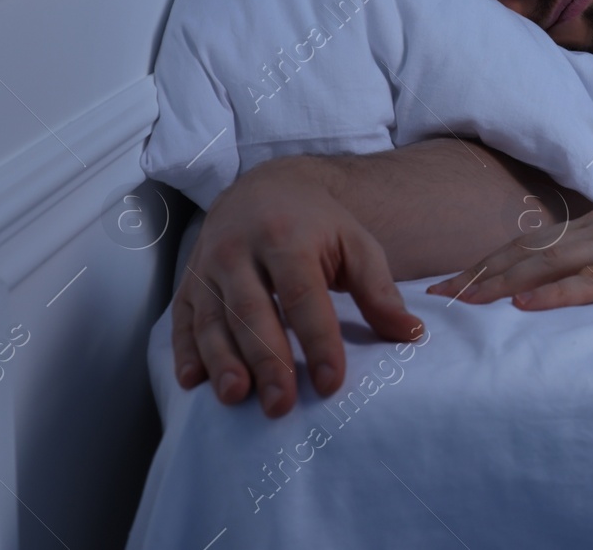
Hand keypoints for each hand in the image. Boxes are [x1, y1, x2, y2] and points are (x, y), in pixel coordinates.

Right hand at [171, 156, 423, 416]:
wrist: (265, 186)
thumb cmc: (318, 225)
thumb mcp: (356, 243)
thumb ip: (379, 291)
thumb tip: (410, 334)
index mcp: (288, 238)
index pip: (303, 296)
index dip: (317, 340)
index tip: (331, 383)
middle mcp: (241, 250)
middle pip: (252, 312)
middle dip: (266, 361)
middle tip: (280, 406)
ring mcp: (208, 266)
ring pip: (212, 319)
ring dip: (223, 362)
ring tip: (237, 397)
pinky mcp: (188, 281)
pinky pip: (182, 319)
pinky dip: (184, 352)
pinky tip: (193, 382)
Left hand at [425, 203, 592, 309]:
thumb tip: (570, 290)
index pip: (533, 242)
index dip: (487, 261)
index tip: (447, 282)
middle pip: (531, 249)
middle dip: (480, 271)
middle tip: (434, 294)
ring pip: (554, 263)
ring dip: (504, 282)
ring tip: (464, 300)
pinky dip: (558, 292)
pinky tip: (527, 304)